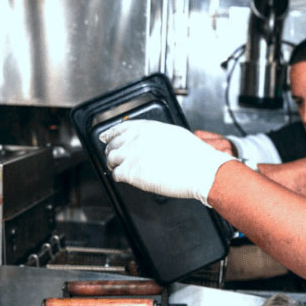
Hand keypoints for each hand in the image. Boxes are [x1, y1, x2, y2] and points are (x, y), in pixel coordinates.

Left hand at [100, 120, 234, 205]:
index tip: (106, 137)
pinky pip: (116, 174)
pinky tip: (126, 178)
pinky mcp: (131, 172)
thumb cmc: (195, 155)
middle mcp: (137, 139)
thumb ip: (157, 135)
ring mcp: (132, 155)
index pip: (120, 128)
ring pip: (111, 159)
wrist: (199, 170)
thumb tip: (150, 141)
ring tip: (119, 168)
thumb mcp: (175, 134)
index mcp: (148, 128)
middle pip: (113, 144)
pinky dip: (119, 177)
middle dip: (112, 151)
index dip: (111, 134)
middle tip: (114, 157)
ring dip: (113, 164)